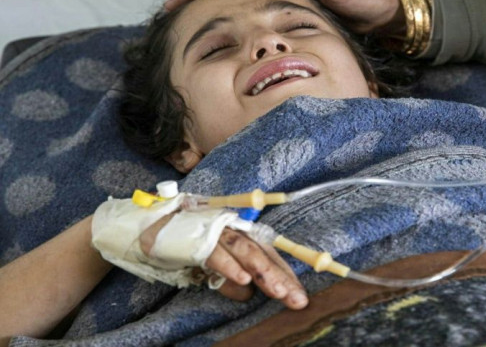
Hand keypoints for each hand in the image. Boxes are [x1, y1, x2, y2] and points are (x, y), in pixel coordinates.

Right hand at [141, 215, 307, 308]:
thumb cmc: (184, 244)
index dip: (285, 273)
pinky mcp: (197, 237)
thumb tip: (248, 294)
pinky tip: (243, 280)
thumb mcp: (212, 268)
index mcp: (239, 234)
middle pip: (262, 253)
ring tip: (278, 291)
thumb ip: (230, 281)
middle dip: (281, 277)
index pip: (268, 254)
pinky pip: (217, 254)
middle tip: (296, 298)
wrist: (148, 225)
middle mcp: (233, 229)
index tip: (299, 295)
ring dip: (262, 272)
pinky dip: (230, 266)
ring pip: (245, 251)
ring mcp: (216, 230)